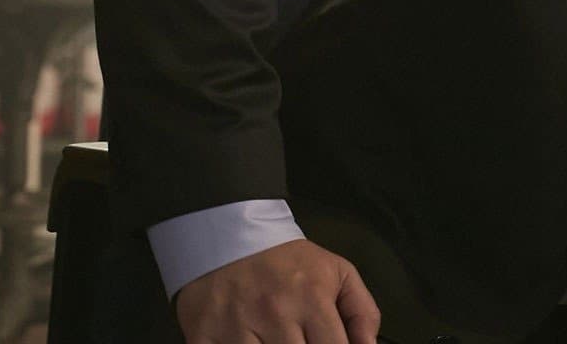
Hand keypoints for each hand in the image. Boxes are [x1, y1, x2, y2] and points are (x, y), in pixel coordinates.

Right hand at [175, 238, 379, 343]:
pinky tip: (248, 342)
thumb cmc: (286, 260)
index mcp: (312, 299)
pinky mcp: (203, 336)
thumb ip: (362, 311)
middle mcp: (276, 314)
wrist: (229, 234)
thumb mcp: (337, 272)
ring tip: (276, 340)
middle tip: (300, 340)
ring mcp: (237, 327)